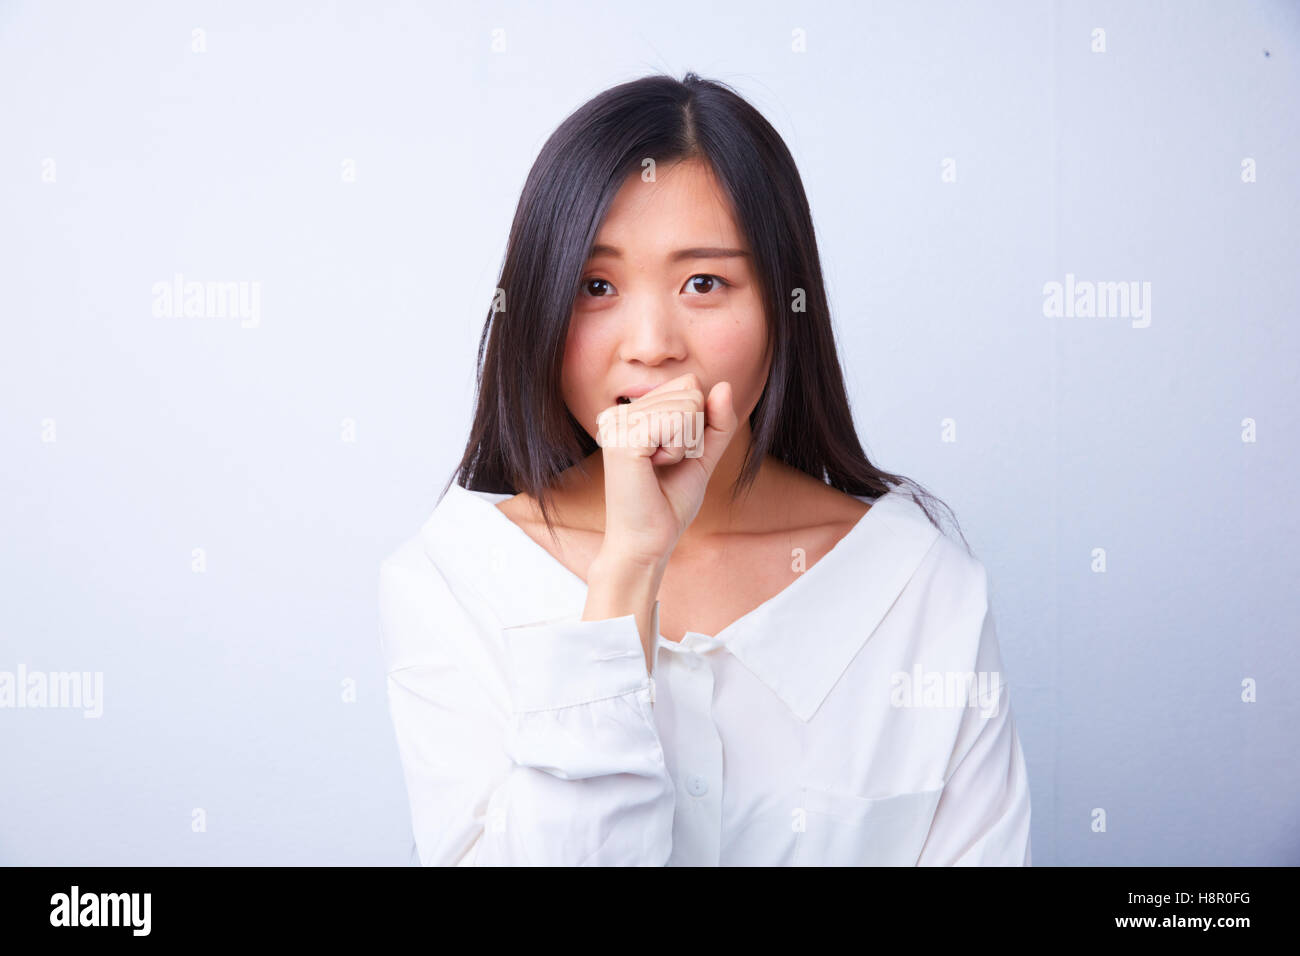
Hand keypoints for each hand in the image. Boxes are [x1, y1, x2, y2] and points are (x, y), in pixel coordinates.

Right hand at [594, 372, 738, 568]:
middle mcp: (618, 412)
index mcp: (630, 412)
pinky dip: (679, 450)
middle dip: (692, 435)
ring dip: (685, 444)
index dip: (697, 424)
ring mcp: (617, 422)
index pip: (689, 385)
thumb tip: (724, 384)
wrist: (647, 543)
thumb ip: (716, 421)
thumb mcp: (703, 455)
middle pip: (691, 392)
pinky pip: (679, 421)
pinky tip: (653, 469)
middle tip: (664, 466)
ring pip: (688, 405)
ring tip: (657, 468)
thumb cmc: (668, 503)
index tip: (672, 456)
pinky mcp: (623, 437)